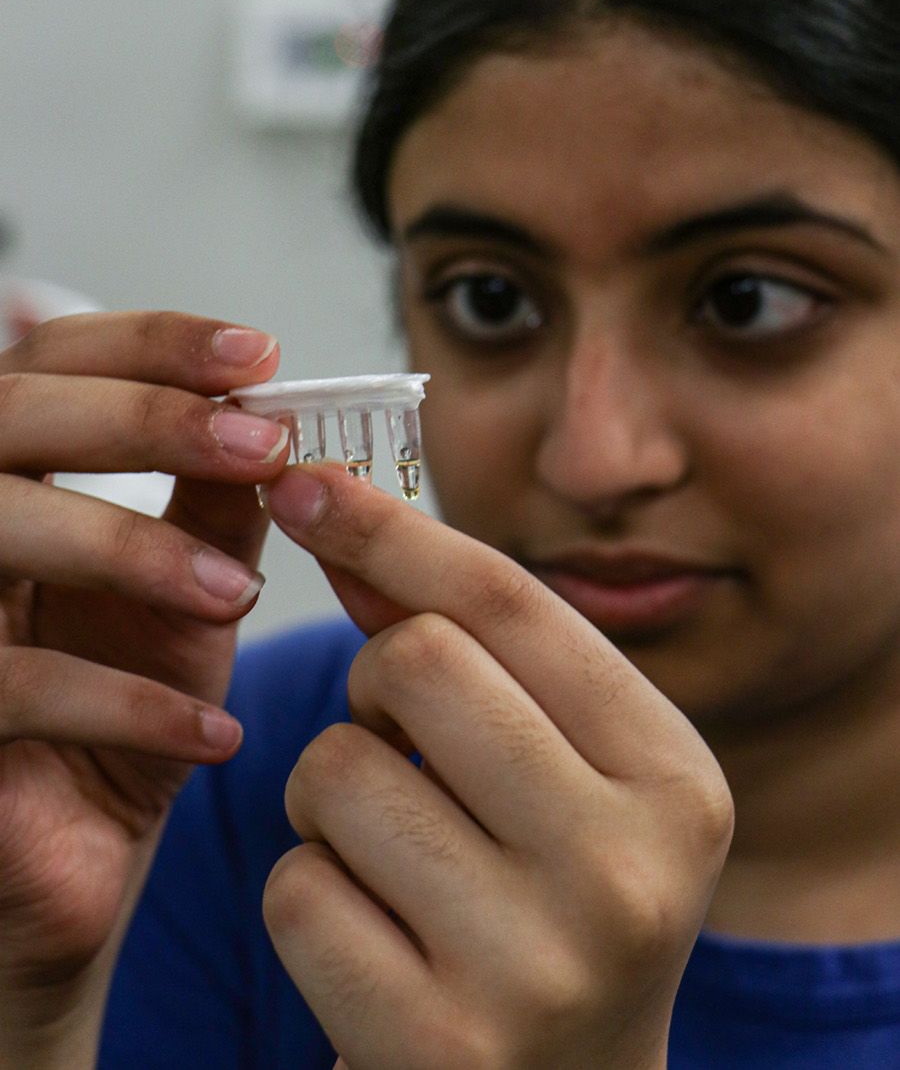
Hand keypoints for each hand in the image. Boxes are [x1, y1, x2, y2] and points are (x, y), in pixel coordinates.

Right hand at [0, 311, 288, 1059]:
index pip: (53, 359)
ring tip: (235, 594)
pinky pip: (11, 687)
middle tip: (261, 448)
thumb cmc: (126, 699)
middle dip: (144, 420)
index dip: (150, 344)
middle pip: (8, 415)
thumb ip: (218, 500)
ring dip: (130, 548)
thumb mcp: (187, 588)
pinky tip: (218, 734)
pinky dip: (125, 704)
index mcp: (12, 470)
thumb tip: (280, 413)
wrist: (75, 854)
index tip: (262, 355)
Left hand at [264, 466, 733, 1069]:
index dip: (392, 528)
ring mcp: (539, 968)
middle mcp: (629, 870)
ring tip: (395, 856)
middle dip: (372, 684)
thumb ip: (467, 644)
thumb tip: (335, 512)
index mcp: (677, 776)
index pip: (511, 603)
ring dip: (329, 799)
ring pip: (335, 771)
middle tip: (398, 738)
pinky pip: (297, 890)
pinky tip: (376, 941)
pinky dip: (311, 897)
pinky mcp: (438, 1048)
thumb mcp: (556, 765)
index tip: (303, 481)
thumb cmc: (551, 895)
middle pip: (417, 662)